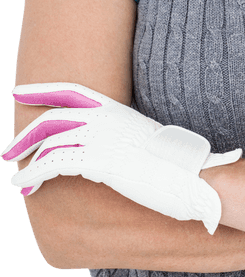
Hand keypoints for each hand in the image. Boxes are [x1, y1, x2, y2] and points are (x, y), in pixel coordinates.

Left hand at [3, 83, 242, 233]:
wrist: (194, 175)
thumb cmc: (180, 164)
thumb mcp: (150, 141)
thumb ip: (129, 139)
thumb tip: (121, 150)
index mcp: (117, 111)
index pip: (72, 92)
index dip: (43, 90)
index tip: (20, 93)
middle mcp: (104, 120)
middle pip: (53, 117)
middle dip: (27, 133)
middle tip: (10, 149)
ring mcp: (99, 139)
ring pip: (48, 142)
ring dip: (26, 158)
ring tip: (15, 174)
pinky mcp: (96, 162)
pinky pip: (52, 164)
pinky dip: (33, 174)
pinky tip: (24, 185)